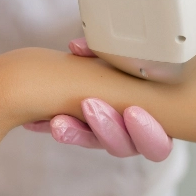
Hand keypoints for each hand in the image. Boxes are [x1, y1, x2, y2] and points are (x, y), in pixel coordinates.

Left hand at [23, 38, 172, 160]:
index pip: (157, 145)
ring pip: (94, 144)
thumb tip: (78, 47)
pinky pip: (71, 135)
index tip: (132, 111)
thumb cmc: (132, 65)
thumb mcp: (126, 60)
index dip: (148, 132)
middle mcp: (132, 138)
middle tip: (89, 105)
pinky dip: (57, 126)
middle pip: (123, 147)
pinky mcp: (82, 133)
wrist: (96, 70)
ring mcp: (107, 137)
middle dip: (106, 127)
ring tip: (59, 121)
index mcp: (155, 125)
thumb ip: (110, 56)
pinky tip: (38, 122)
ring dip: (77, 132)